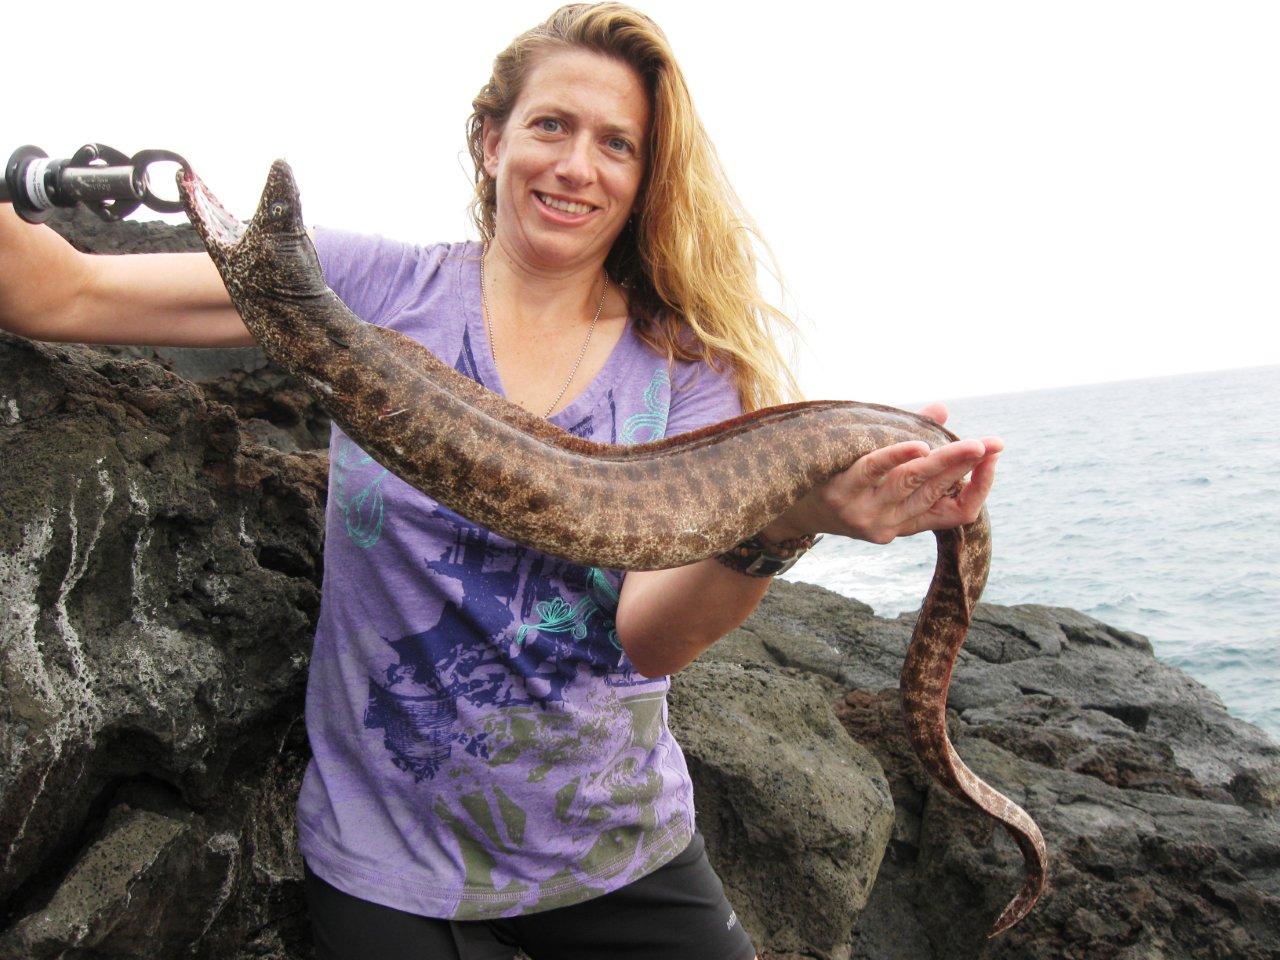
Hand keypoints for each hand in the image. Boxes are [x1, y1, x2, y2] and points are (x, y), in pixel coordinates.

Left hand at [761, 401, 1001, 544]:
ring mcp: (865, 512)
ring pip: (913, 482)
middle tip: (993, 444)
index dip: (979, 488)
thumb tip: (941, 408)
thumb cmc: (837, 480)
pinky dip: (896, 456)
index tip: (993, 459)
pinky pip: (873, 471)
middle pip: (938, 493)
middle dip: (967, 465)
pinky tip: (917, 444)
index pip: (956, 513)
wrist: (783, 503)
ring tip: (971, 444)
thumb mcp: (876, 467)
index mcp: (905, 521)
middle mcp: (889, 523)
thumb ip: (910, 439)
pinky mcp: (841, 494)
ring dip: (944, 461)